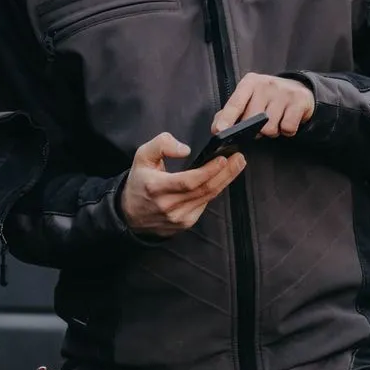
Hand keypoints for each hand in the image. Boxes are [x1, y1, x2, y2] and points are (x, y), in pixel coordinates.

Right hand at [120, 132, 245, 237]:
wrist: (130, 214)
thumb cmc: (139, 182)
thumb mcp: (142, 156)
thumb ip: (161, 145)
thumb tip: (185, 150)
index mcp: (156, 187)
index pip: (188, 181)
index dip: (208, 171)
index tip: (223, 158)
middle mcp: (168, 205)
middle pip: (204, 190)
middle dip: (225, 173)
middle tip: (239, 159)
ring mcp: (178, 217)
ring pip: (208, 197)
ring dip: (225, 181)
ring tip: (236, 165)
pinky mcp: (185, 223)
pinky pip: (204, 204)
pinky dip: (214, 191)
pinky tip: (221, 179)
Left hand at [213, 73, 315, 138]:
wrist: (297, 89)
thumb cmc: (267, 97)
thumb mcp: (248, 98)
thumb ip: (230, 112)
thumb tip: (216, 128)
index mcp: (249, 83)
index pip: (235, 103)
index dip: (226, 118)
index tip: (219, 130)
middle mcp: (266, 84)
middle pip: (252, 120)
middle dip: (255, 129)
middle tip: (260, 123)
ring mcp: (283, 92)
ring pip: (270, 128)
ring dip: (272, 131)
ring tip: (275, 120)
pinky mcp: (299, 101)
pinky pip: (288, 129)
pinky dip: (286, 131)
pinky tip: (286, 121)